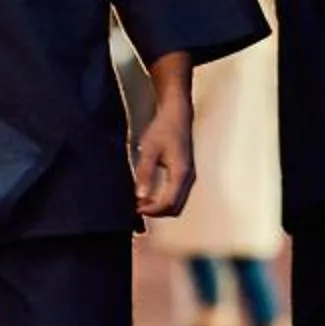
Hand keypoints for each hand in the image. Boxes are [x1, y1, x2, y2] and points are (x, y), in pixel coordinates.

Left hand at [133, 94, 196, 217]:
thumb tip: (140, 196)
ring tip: (141, 201)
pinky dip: (163, 200)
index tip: (136, 209)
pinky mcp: (184, 174)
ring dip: (159, 207)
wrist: (177, 114)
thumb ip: (145, 173)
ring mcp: (188, 177)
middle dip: (156, 212)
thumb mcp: (149, 150)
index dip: (152, 211)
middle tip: (137, 207)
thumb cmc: (164, 128)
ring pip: (176, 203)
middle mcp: (188, 178)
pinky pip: (176, 195)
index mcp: (181, 173)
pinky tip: (149, 194)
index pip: (169, 203)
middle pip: (175, 208)